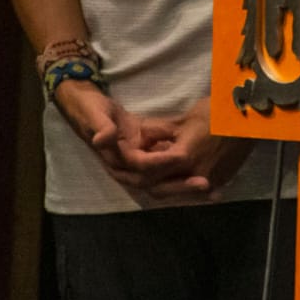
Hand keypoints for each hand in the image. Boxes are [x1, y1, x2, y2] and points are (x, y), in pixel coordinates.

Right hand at [55, 86, 251, 196]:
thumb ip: (100, 127)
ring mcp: (137, 167)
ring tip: (212, 190)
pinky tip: (207, 180)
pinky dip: (184, 176)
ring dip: (186, 186)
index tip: (182, 159)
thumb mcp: (94, 115)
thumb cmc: (91, 111)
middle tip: (206, 184)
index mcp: (116, 160)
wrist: (86, 109)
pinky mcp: (147, 160)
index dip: (162, 165)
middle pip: (156, 184)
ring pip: (163, 183)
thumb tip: (103, 138)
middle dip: (180, 186)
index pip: (143, 168)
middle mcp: (127, 169)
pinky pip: (167, 173)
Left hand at [114, 98, 255, 198]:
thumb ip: (159, 130)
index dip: (135, 169)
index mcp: (183, 157)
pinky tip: (179, 176)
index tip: (128, 161)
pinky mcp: (220, 183)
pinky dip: (182, 185)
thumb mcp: (186, 118)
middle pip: (159, 189)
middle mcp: (194, 175)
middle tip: (136, 173)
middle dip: (145, 182)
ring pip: (176, 193)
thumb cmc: (219, 112)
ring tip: (155, 174)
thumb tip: (138, 136)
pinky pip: (194, 191)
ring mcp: (209, 182)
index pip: (148, 173)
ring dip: (164, 186)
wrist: (252, 119)